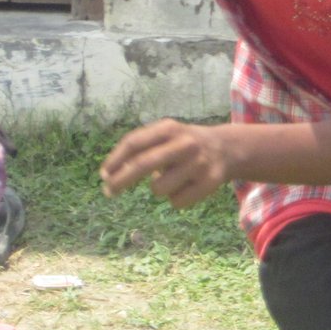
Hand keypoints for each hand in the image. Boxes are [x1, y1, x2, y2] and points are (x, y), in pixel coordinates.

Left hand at [101, 119, 229, 208]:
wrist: (227, 148)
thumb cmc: (183, 143)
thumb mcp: (165, 135)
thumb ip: (139, 147)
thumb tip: (108, 173)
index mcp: (170, 128)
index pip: (134, 142)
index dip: (115, 160)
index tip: (103, 175)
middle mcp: (185, 143)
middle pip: (143, 164)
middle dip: (120, 181)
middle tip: (109, 191)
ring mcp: (199, 163)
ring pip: (158, 188)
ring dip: (157, 189)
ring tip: (171, 180)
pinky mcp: (210, 182)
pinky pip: (176, 202)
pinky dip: (176, 198)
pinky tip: (187, 186)